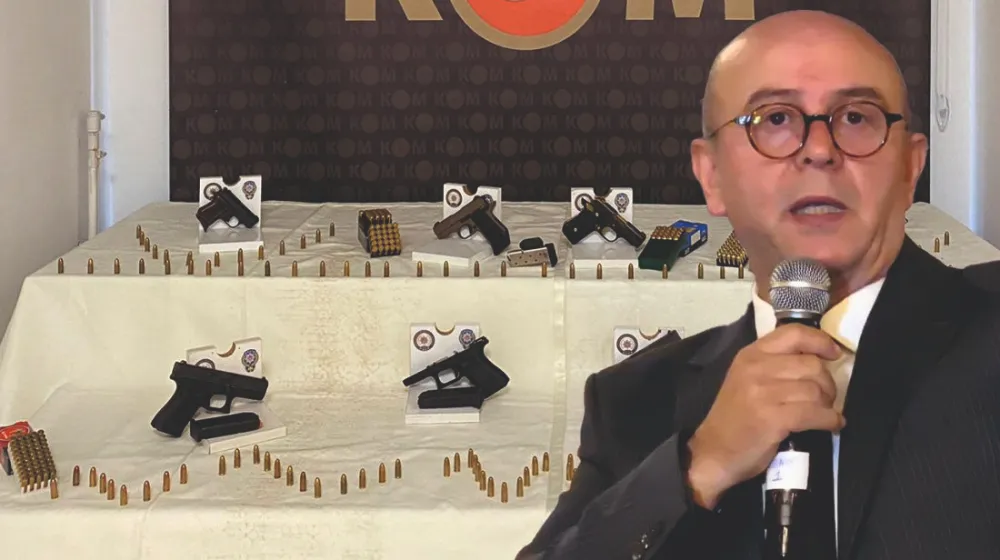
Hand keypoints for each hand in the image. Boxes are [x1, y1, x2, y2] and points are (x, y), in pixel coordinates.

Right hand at [685, 324, 845, 508]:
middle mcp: (756, 368)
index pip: (794, 334)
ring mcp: (763, 393)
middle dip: (827, 383)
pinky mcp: (773, 418)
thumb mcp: (748, 379)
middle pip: (811, 364)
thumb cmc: (735, 417)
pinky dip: (830, 419)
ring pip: (815, 390)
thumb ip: (775, 365)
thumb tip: (819, 361)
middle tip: (826, 398)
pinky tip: (832, 424)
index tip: (834, 354)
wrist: (714, 451)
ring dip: (828, 404)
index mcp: (750, 354)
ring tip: (824, 413)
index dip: (821, 341)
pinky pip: (814, 413)